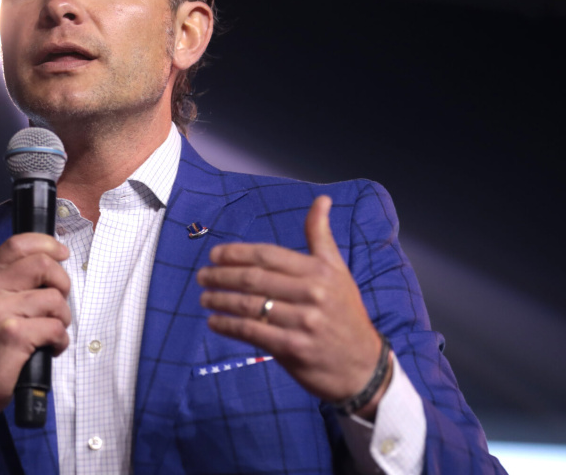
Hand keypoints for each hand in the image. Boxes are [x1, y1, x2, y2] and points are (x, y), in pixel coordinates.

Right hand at [0, 233, 70, 450]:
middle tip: (57, 305)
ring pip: (54, 299)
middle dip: (63, 284)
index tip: (62, 255)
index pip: (18, 244)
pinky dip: (60, 341)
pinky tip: (49, 349)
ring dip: (62, 319)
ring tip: (50, 333)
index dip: (47, 244)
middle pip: (43, 265)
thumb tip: (51, 266)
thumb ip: (11, 284)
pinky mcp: (13, 335)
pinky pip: (55, 328)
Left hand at [196, 195, 389, 417]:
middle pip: (254, 279)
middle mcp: (312, 294)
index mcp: (320, 271)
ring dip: (220, 300)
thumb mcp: (338, 272)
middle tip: (202, 276)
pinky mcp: (293, 348)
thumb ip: (321, 237)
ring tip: (204, 298)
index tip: (214, 255)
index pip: (268, 255)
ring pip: (249, 305)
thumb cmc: (346, 314)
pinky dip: (228, 326)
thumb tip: (321, 199)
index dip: (236, 253)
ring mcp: (303, 322)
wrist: (363, 366)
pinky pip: (251, 332)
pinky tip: (215, 322)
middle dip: (222, 276)